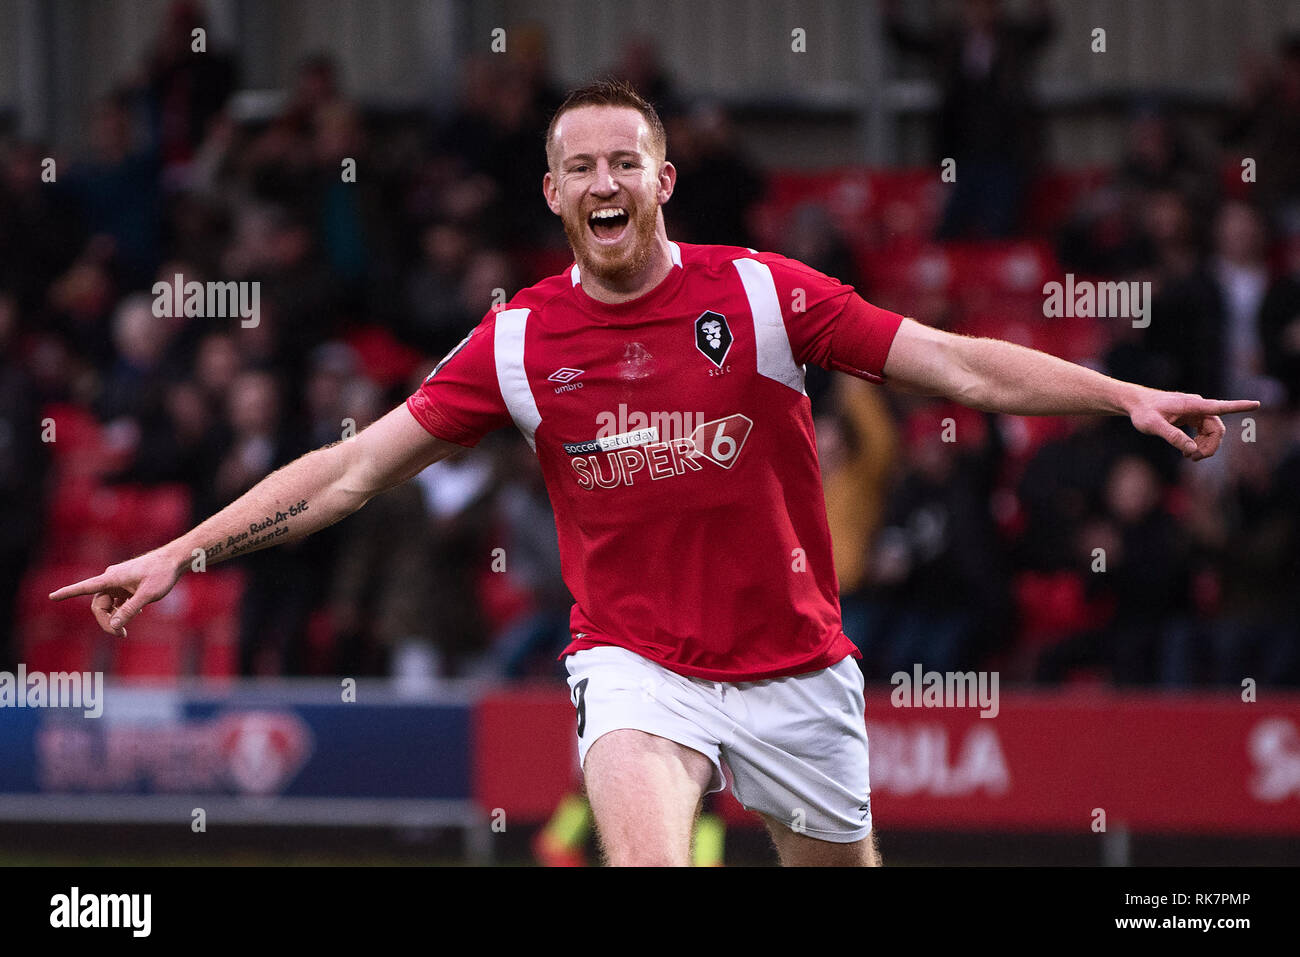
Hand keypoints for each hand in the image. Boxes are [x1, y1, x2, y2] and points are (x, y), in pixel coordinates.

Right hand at [48, 549, 184, 636]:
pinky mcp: (127, 584)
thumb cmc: (162, 574)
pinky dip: (123, 609)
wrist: (174, 560)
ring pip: (108, 604)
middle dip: (106, 621)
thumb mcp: (147, 595)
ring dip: (114, 617)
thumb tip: (114, 626)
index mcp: (111, 578)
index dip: (67, 593)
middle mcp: (111, 579)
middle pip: (99, 604)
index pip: (84, 587)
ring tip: (125, 632)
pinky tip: (136, 612)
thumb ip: (129, 610)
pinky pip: (118, 600)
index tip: (52, 596)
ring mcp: (119, 581)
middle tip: (119, 636)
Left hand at [1128, 392, 1258, 460]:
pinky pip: (1204, 432)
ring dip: (1205, 446)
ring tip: (1188, 456)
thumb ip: (1172, 436)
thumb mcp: (1153, 426)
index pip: (1219, 406)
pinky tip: (1187, 451)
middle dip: (1210, 446)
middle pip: (1216, 428)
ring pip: (1212, 432)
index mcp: (1192, 405)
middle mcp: (1197, 406)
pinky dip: (1199, 443)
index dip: (1239, 407)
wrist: (1135, 403)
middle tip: (1193, 459)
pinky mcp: (1192, 417)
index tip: (1256, 404)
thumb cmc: (1143, 412)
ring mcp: (1196, 411)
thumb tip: (1192, 449)